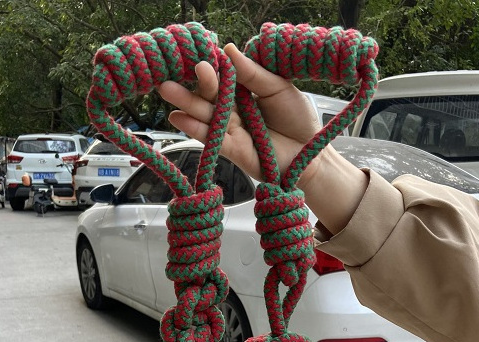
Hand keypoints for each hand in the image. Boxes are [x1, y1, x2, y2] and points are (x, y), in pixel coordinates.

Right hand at [159, 42, 367, 235]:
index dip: (209, 68)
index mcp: (244, 93)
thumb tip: (228, 49)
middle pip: (209, 97)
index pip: (222, 78)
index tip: (196, 55)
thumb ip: (252, 72)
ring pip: (206, 116)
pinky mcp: (233, 151)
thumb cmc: (298, 120)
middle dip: (192, 85)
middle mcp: (234, 111)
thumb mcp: (277, 87)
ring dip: (186, 104)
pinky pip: (212, 138)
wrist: (311, 155)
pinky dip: (195, 129)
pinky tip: (178, 118)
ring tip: (167, 89)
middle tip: (173, 72)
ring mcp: (232, 132)